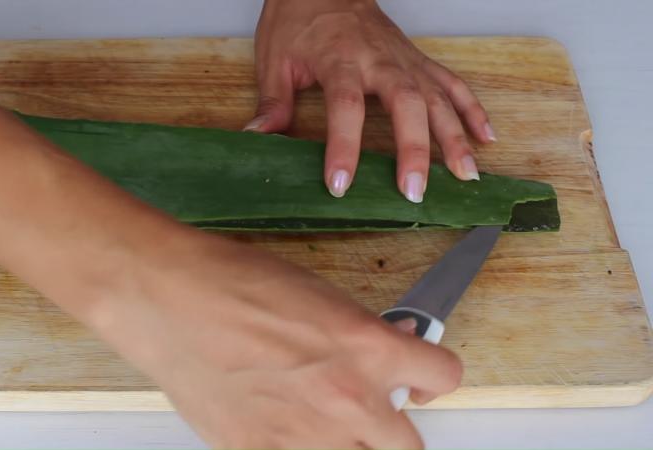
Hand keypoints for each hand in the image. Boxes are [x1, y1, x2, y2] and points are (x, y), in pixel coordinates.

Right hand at [94, 231, 461, 447]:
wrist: (169, 299)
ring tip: (312, 415)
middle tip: (367, 408)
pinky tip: (276, 422)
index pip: (443, 377)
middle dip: (391, 425)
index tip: (417, 378)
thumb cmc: (232, 282)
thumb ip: (360, 336)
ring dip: (345, 442)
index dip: (431, 375)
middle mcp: (347, 401)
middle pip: (409, 446)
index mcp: (367, 349)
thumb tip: (382, 355)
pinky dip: (296, 446)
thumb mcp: (317, 295)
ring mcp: (303, 437)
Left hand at [249, 0, 494, 201]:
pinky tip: (484, 138)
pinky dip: (472, 109)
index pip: (346, 106)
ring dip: (455, 137)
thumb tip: (257, 138)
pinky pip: (452, 83)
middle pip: (405, 103)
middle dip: (414, 149)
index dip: (344, 146)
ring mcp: (404, 59)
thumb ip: (273, 102)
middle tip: (415, 191)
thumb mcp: (275, 58)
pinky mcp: (418, 59)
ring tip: (467, 176)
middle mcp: (380, 59)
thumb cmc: (299, 17)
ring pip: (438, 97)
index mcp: (340, 59)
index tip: (340, 183)